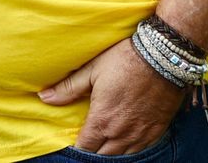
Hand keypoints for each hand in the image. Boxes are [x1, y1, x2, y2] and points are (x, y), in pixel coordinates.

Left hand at [39, 38, 185, 154]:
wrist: (163, 55)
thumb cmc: (125, 59)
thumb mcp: (93, 69)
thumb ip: (68, 88)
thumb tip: (44, 97)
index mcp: (102, 120)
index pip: (85, 148)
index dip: (78, 148)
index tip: (76, 142)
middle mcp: (121, 133)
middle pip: (103, 156)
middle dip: (94, 152)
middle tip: (90, 142)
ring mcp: (140, 134)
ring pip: (122, 157)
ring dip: (111, 152)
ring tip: (105, 145)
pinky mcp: (157, 130)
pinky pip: (141, 151)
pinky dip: (131, 150)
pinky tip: (126, 144)